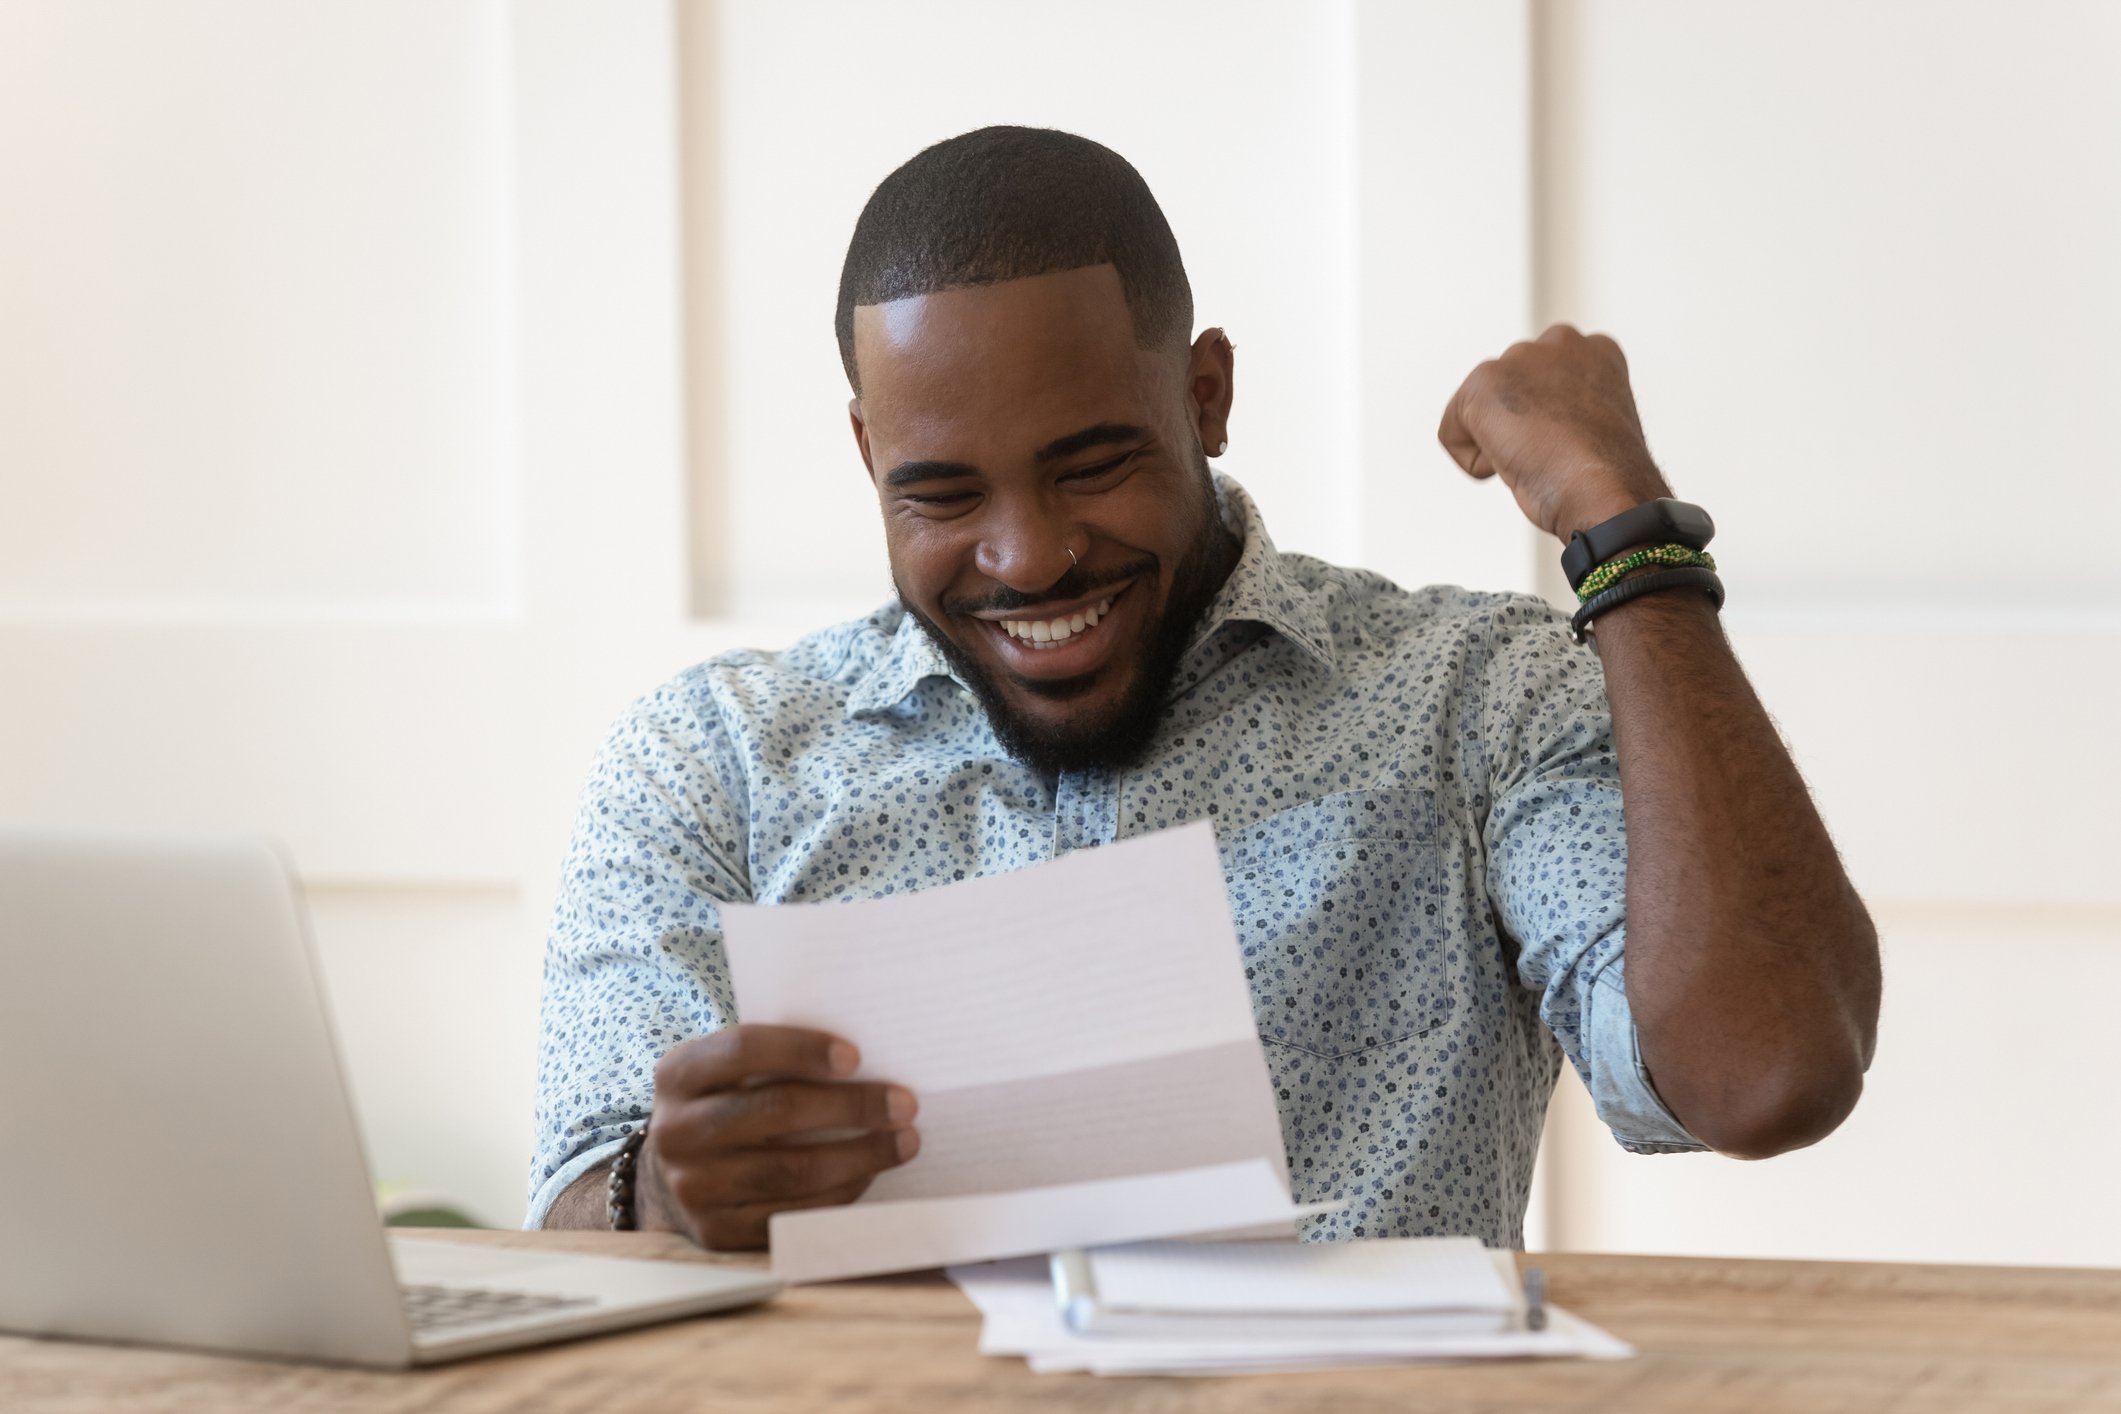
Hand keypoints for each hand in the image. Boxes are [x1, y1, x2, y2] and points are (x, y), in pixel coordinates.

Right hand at [641, 1024, 919, 1249]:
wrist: (671, 1173)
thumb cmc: (724, 1104)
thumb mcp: (726, 1071)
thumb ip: (774, 1058)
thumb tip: (864, 1059)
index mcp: (679, 1074)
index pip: (743, 1050)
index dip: (801, 1049)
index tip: (856, 1056)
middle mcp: (677, 1131)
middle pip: (776, 1111)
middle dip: (851, 1106)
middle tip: (904, 1105)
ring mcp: (693, 1186)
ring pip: (790, 1170)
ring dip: (860, 1156)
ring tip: (904, 1142)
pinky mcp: (716, 1231)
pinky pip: (791, 1216)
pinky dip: (839, 1195)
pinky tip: (868, 1176)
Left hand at [1436, 324, 1672, 540]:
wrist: (1605, 490)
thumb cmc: (1606, 479)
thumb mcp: (1593, 428)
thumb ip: (1564, 408)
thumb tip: (1536, 426)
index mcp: (1595, 351)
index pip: (1541, 384)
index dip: (1550, 426)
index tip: (1575, 444)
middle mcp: (1560, 342)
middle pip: (1507, 393)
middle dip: (1519, 428)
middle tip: (1555, 453)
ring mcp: (1521, 357)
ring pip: (1480, 411)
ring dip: (1500, 443)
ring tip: (1538, 457)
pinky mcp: (1484, 382)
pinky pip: (1453, 434)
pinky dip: (1474, 464)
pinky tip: (1512, 466)